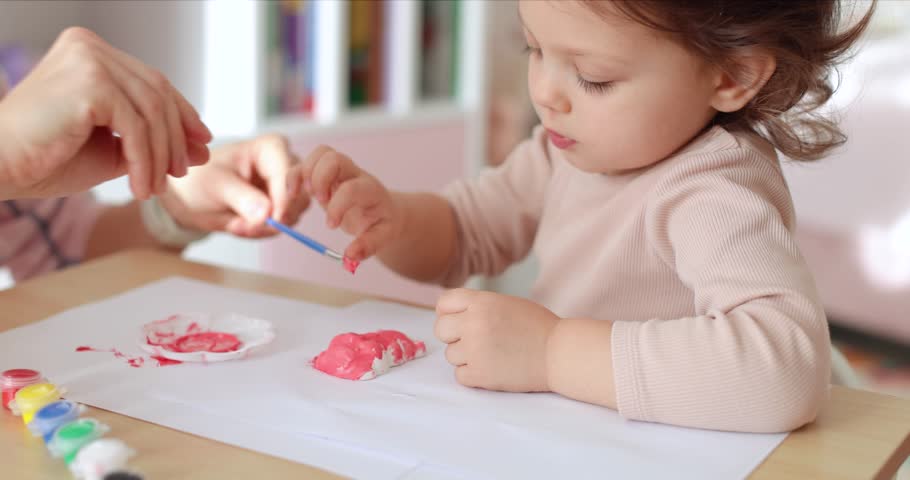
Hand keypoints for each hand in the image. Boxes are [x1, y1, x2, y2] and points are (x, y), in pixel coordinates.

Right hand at [0, 27, 210, 199]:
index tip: (200, 142)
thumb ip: (153, 142)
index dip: (182, 113)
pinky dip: (144, 160)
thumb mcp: (113, 148)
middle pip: (157, 93)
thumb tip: (204, 146)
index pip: (152, 81)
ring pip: (151, 112)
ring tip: (156, 188)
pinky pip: (136, 126)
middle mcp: (90, 47)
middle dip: (176, 136)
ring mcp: (89, 59)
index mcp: (91, 52)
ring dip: (160, 156)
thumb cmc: (46, 158)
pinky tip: (139, 186)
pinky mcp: (90, 82)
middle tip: (183, 171)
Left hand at [159, 134, 309, 236]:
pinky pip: (284, 225)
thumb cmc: (201, 179)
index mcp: (272, 148)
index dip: (284, 201)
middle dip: (272, 218)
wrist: (192, 194)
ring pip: (294, 214)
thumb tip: (266, 214)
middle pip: (299, 196)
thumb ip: (241, 198)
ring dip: (265, 227)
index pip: (289, 175)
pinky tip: (242, 225)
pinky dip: (262, 231)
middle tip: (243, 227)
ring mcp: (287, 187)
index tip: (272, 221)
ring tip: (236, 224)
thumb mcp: (215, 186)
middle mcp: (286, 164)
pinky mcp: (284, 206)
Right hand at [287, 145, 402, 260]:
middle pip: (333, 157)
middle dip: (319, 179)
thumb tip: (350, 256)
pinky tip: (293, 194)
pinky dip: (294, 175)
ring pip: (320, 153)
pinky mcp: (324, 173)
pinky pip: (306, 163)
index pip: (351, 188)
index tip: (331, 225)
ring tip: (304, 195)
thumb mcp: (383, 236)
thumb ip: (368, 246)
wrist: (383, 208)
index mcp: (370, 190)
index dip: (337, 206)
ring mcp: (339, 171)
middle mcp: (354, 174)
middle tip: (319, 201)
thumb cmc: (382, 221)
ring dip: (304, 173)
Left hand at [434, 288, 560, 391]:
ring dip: (466, 357)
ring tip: (491, 354)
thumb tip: (446, 314)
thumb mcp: (506, 303)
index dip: (450, 313)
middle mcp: (474, 323)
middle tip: (474, 340)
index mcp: (482, 302)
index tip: (461, 321)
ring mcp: (475, 350)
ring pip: (450, 355)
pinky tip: (492, 368)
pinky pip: (460, 375)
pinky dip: (473, 375)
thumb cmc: (537, 327)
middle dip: (454, 336)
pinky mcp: (480, 375)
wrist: (559, 354)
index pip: (444, 303)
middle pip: (441, 330)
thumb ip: (478, 306)